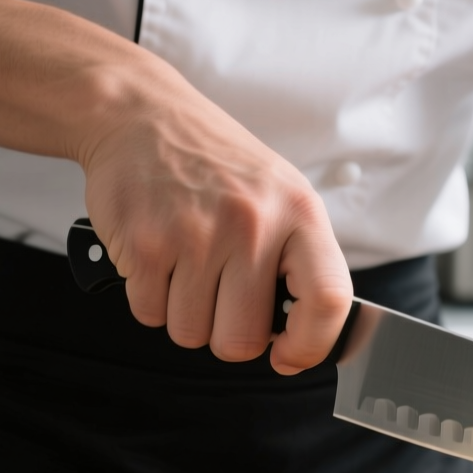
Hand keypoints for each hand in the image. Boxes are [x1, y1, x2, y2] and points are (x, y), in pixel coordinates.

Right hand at [77, 94, 353, 372]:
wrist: (144, 117)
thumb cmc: (218, 165)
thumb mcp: (282, 195)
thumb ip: (298, 261)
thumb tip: (300, 337)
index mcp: (299, 214)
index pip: (328, 300)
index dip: (310, 345)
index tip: (289, 355)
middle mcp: (252, 225)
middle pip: (242, 340)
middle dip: (227, 333)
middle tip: (220, 295)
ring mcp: (195, 236)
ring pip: (191, 333)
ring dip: (185, 313)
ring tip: (188, 266)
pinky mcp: (144, 244)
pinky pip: (150, 315)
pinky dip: (151, 298)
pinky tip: (159, 258)